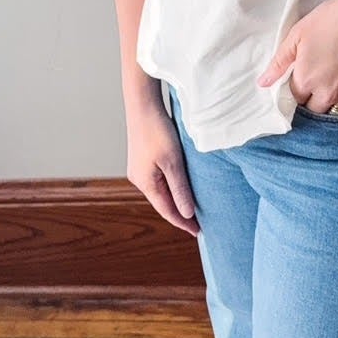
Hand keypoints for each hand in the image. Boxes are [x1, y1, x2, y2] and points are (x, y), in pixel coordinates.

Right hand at [126, 100, 199, 235]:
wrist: (142, 105)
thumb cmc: (158, 131)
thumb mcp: (173, 162)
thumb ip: (180, 189)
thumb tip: (187, 213)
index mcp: (145, 183)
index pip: (167, 211)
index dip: (183, 222)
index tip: (199, 232)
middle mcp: (139, 179)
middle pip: (162, 203)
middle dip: (179, 214)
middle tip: (198, 223)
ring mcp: (139, 169)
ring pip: (160, 192)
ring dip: (175, 200)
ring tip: (192, 208)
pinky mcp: (142, 160)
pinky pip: (158, 181)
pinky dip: (170, 188)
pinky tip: (180, 187)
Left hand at [257, 0, 337, 113]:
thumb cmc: (333, 19)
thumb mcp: (298, 34)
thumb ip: (279, 62)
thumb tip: (263, 83)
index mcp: (306, 80)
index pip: (295, 99)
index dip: (298, 90)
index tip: (304, 80)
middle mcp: (326, 94)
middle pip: (314, 110)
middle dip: (314, 100)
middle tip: (321, 82)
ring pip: (336, 113)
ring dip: (333, 104)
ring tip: (337, 86)